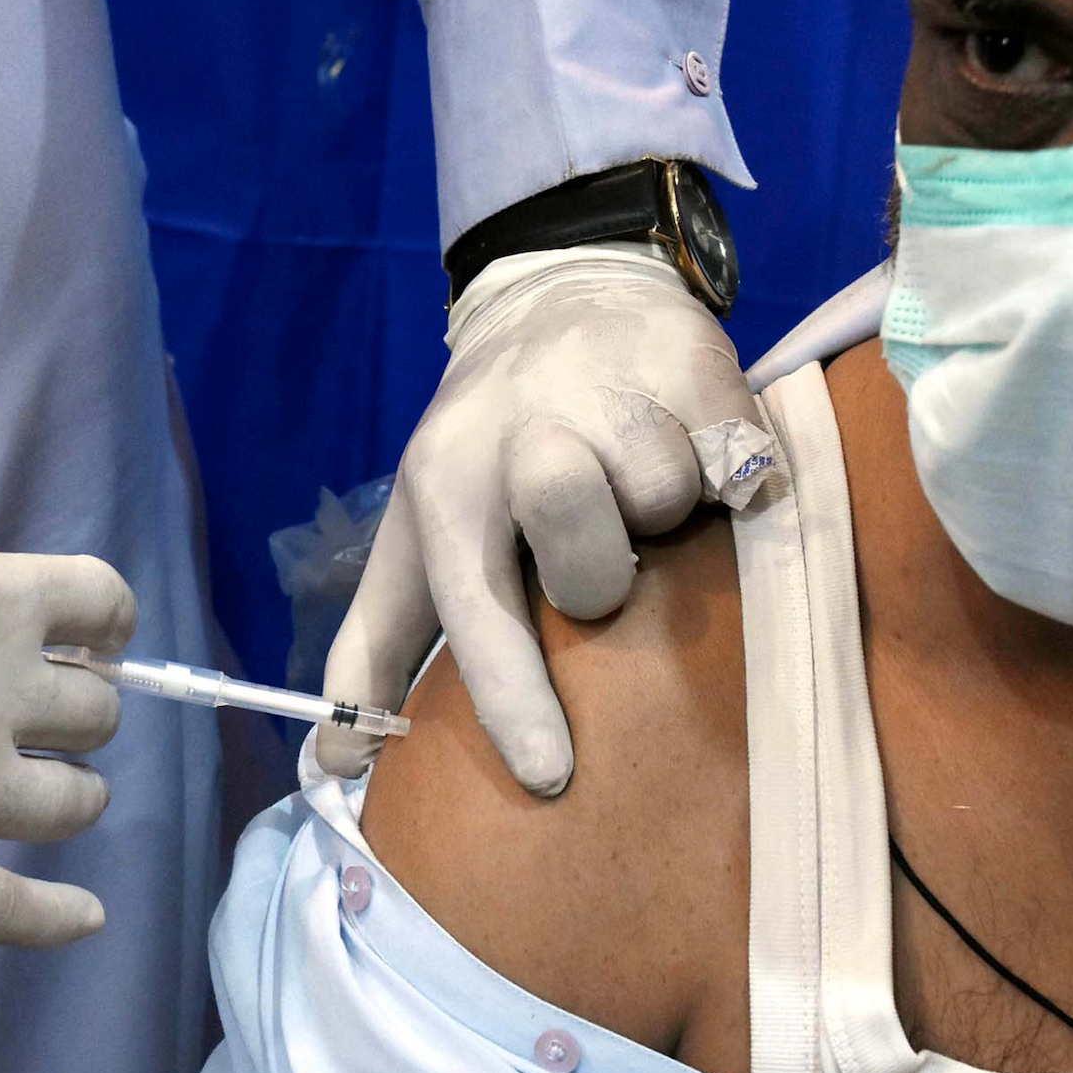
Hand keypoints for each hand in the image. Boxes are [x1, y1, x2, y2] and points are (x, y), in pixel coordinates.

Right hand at [0, 522, 134, 944]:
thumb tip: (5, 632)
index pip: (107, 605)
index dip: (107, 626)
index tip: (95, 643)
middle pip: (96, 714)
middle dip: (72, 712)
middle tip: (32, 719)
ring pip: (75, 803)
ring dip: (68, 793)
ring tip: (44, 791)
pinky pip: (9, 910)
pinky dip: (56, 918)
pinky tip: (86, 916)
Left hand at [318, 245, 775, 793]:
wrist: (553, 296)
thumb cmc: (482, 451)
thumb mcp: (416, 535)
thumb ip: (375, 648)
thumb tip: (335, 763)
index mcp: (447, 487)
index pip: (477, 609)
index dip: (511, 698)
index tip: (550, 777)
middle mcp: (520, 434)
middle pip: (588, 566)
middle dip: (602, 575)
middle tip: (602, 546)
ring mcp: (609, 388)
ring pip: (668, 502)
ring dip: (670, 510)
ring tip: (640, 477)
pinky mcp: (692, 358)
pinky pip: (738, 457)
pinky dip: (728, 464)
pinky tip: (693, 440)